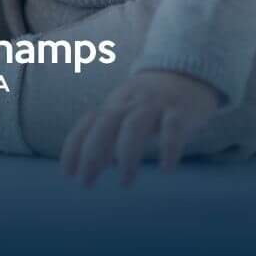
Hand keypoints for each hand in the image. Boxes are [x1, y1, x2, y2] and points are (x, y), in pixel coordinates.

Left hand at [60, 70, 221, 188]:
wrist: (189, 71)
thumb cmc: (152, 101)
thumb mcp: (127, 112)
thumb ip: (111, 136)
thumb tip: (98, 166)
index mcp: (115, 103)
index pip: (88, 122)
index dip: (74, 146)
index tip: (67, 174)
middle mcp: (131, 102)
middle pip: (105, 124)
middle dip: (92, 154)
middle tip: (86, 183)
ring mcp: (155, 104)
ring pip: (134, 126)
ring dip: (126, 155)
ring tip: (125, 182)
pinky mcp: (180, 110)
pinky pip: (173, 127)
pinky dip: (168, 147)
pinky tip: (166, 168)